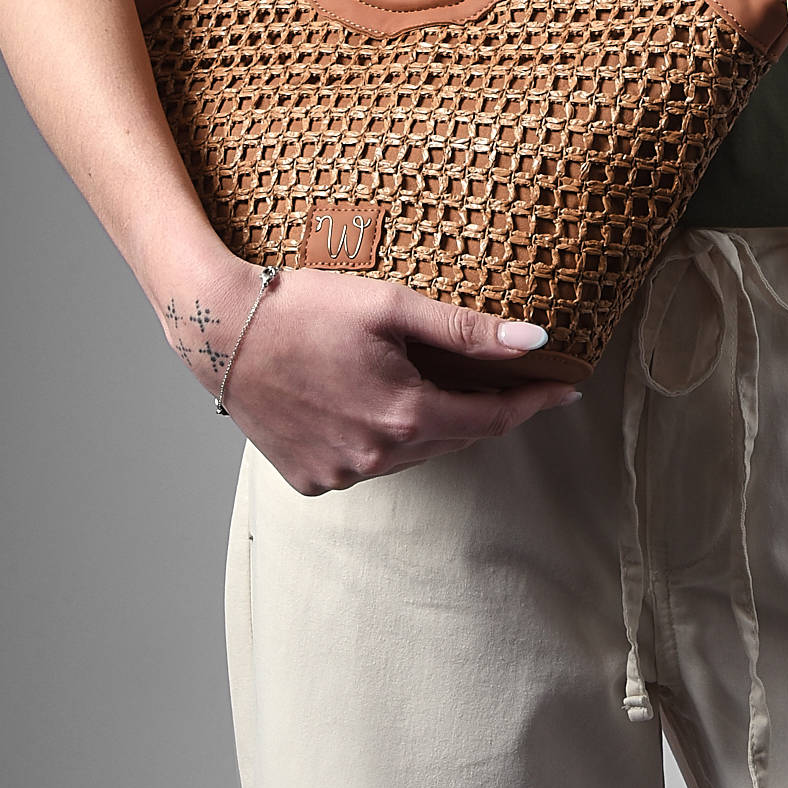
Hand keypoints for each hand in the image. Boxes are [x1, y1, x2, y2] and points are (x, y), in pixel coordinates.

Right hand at [190, 254, 581, 495]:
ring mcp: (341, 475)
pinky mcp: (310, 480)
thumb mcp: (392, 306)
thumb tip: (534, 343)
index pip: (493, 420)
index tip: (566, 390)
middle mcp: (377, 457)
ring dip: (426, 423)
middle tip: (493, 374)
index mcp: (405, 415)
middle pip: (453, 436)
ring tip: (416, 379)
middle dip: (479, 408)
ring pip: (411, 454)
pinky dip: (379, 439)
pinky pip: (366, 464)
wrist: (221, 330)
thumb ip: (465, 330)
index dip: (534, 403)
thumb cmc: (306, 307)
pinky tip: (363, 401)